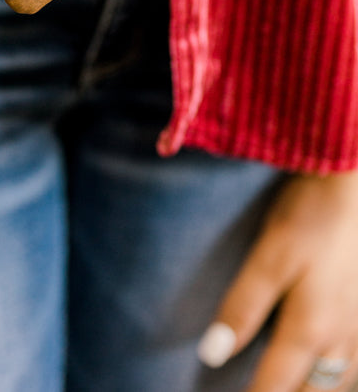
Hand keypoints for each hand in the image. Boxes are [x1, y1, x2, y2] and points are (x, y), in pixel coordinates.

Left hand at [198, 171, 357, 390]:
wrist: (353, 184)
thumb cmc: (309, 215)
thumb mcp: (270, 255)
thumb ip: (243, 306)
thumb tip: (211, 356)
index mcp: (310, 330)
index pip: (274, 388)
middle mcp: (342, 341)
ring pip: (338, 385)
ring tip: (286, 385)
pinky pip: (356, 367)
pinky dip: (337, 379)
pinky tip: (324, 370)